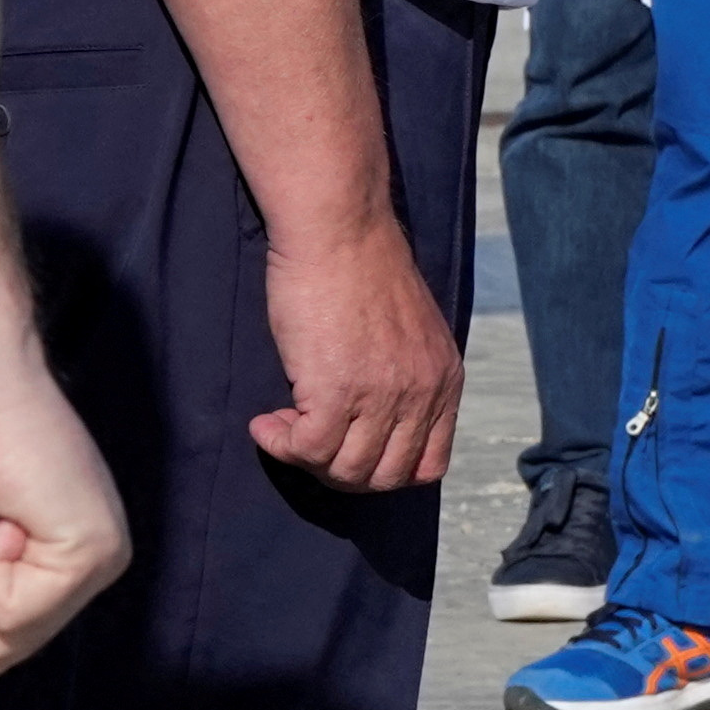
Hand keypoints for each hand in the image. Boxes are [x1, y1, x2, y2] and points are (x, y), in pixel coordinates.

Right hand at [250, 205, 468, 492]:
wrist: (341, 230)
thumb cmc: (362, 270)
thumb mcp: (408, 332)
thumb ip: (406, 377)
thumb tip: (376, 423)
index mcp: (445, 381)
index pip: (428, 465)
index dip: (381, 470)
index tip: (346, 448)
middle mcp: (423, 393)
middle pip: (385, 478)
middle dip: (339, 473)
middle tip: (306, 443)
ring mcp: (384, 394)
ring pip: (346, 471)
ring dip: (305, 459)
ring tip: (282, 425)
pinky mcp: (338, 389)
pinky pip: (307, 449)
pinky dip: (279, 445)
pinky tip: (265, 423)